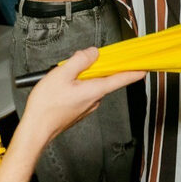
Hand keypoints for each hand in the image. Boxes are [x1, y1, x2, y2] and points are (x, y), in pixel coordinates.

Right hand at [24, 47, 145, 142]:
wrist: (36, 128)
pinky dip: (77, 85)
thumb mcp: (61, 74)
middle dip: (94, 67)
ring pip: (92, 84)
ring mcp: (88, 106)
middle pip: (104, 78)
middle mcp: (95, 99)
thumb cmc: (47, 105)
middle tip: (77, 61)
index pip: (121, 78)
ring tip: (62, 76)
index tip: (144, 66)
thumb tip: (93, 53)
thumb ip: (80, 60)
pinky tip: (62, 86)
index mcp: (94, 90)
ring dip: (82, 76)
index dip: (134, 71)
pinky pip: (84, 92)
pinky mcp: (80, 109)